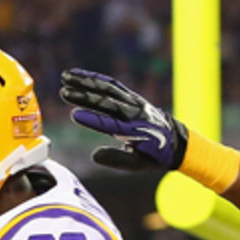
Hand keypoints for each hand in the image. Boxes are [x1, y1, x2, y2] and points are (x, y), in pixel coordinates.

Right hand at [59, 68, 188, 171]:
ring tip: (65, 77)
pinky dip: (95, 78)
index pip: (110, 124)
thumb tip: (94, 155)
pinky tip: (79, 75)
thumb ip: (116, 159)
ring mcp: (133, 102)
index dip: (93, 120)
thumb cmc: (154, 156)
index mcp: (135, 131)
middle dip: (84, 96)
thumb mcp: (137, 164)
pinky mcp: (131, 96)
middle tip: (63, 92)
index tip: (74, 115)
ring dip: (86, 81)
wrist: (176, 141)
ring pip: (108, 88)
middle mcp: (134, 113)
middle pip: (106, 102)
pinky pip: (112, 85)